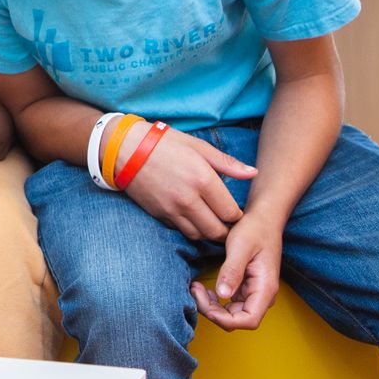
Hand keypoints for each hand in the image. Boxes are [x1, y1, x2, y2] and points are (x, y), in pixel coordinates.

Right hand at [121, 130, 256, 239]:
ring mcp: (172, 209)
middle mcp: (189, 199)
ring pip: (199, 235)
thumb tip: (254, 173)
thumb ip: (228, 164)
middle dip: (226, 230)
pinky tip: (192, 218)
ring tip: (211, 222)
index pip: (231, 213)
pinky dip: (190, 228)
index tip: (235, 210)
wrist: (125, 149)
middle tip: (227, 222)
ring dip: (208, 232)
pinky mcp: (159, 214)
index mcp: (203, 180)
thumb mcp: (198, 147)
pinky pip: (180, 230)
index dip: (237, 215)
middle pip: (217, 231)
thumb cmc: (164, 143)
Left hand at [191, 211, 282, 330]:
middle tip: (194, 290)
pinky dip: (214, 300)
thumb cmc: (254, 229)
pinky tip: (202, 288)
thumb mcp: (240, 246)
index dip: (225, 320)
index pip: (248, 320)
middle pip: (237, 320)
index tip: (205, 303)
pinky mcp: (244, 288)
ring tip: (195, 288)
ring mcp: (253, 293)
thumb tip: (222, 295)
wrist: (263, 219)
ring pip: (231, 314)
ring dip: (211, 307)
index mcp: (265, 289)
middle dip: (213, 311)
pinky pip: (228, 304)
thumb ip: (232, 271)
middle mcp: (261, 296)